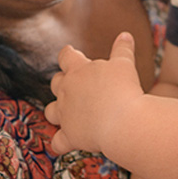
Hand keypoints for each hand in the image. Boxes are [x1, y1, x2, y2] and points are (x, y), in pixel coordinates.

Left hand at [44, 32, 144, 155]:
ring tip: (66, 113)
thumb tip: (125, 34)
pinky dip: (60, 143)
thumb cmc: (124, 89)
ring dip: (56, 111)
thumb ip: (122, 49)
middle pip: (56, 83)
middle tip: (76, 85)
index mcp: (77, 70)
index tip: (71, 53)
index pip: (66, 56)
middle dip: (62, 83)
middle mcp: (66, 91)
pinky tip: (63, 144)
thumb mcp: (124, 64)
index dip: (68, 55)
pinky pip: (58, 142)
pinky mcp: (69, 136)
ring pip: (51, 111)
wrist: (122, 122)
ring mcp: (65, 114)